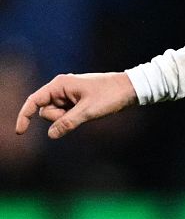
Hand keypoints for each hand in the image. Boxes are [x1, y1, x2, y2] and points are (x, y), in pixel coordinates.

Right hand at [15, 72, 137, 138]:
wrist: (131, 88)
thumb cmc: (110, 95)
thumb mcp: (88, 111)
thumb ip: (68, 122)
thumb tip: (51, 134)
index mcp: (60, 84)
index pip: (34, 101)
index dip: (24, 116)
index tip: (20, 132)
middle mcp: (61, 87)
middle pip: (45, 111)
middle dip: (56, 119)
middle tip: (79, 114)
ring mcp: (68, 94)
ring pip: (55, 115)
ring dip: (66, 119)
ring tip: (87, 111)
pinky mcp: (76, 100)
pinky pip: (66, 114)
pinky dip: (72, 118)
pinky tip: (88, 113)